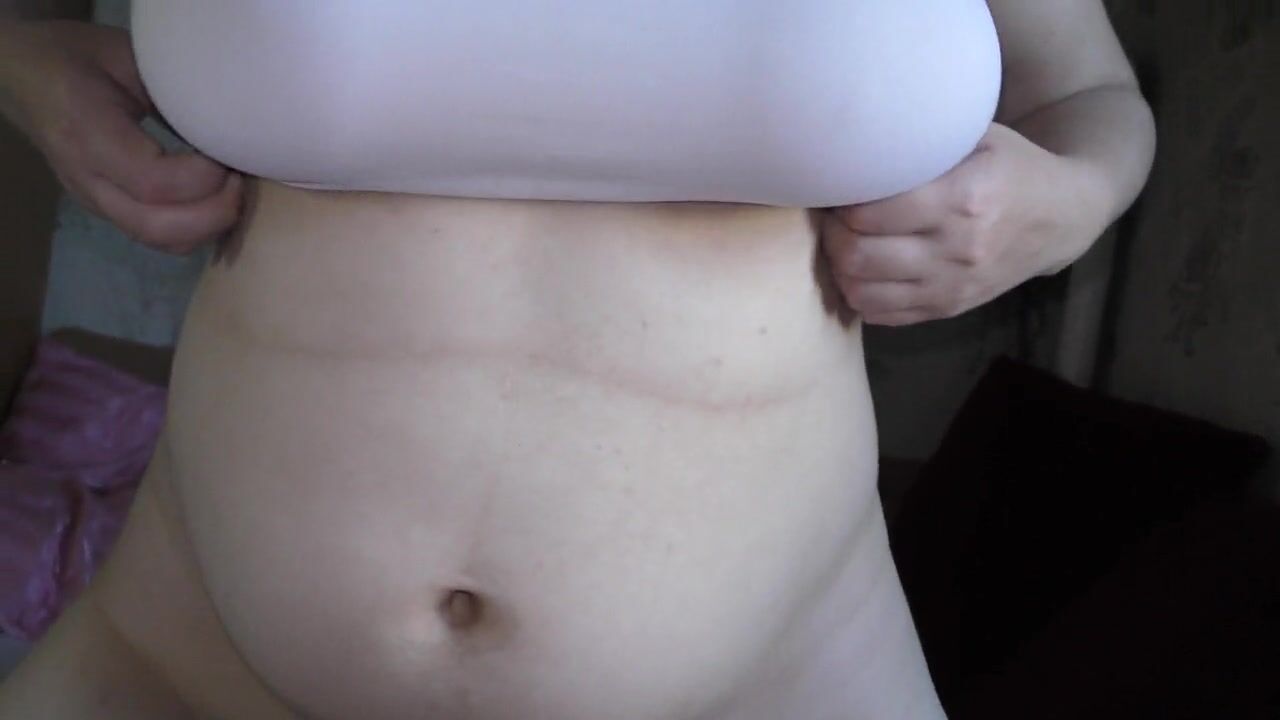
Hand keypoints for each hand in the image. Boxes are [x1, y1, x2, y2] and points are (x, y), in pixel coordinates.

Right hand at [0, 20, 241, 253]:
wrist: (20, 76)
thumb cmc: (73, 57)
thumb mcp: (124, 58)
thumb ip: (171, 93)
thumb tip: (228, 125)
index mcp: (86, 133)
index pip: (153, 182)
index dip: (203, 179)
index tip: (228, 155)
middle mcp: (86, 178)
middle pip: (156, 227)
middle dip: (213, 213)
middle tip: (239, 180)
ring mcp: (94, 200)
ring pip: (158, 240)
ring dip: (207, 226)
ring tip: (230, 190)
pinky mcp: (106, 210)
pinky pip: (156, 237)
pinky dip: (194, 230)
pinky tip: (213, 200)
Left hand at [822, 123, 1110, 325]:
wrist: (1062, 216)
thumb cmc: (1010, 166)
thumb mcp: (977, 134)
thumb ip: (921, 137)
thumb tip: (854, 137)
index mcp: (962, 199)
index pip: (869, 213)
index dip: (840, 200)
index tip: (838, 186)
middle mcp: (957, 250)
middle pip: (856, 255)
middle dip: (832, 233)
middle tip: (833, 214)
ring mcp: (952, 286)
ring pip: (861, 290)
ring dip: (840, 266)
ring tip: (845, 240)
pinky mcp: (948, 309)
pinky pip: (880, 314)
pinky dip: (860, 293)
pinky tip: (866, 268)